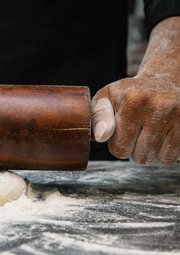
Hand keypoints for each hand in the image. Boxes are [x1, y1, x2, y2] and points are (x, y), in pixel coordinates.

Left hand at [92, 17, 179, 164]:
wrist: (162, 81)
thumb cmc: (128, 94)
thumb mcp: (105, 98)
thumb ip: (98, 117)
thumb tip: (101, 137)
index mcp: (132, 102)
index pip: (120, 148)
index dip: (117, 146)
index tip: (120, 133)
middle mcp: (157, 107)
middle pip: (139, 156)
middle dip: (133, 150)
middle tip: (135, 132)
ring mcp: (177, 115)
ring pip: (157, 158)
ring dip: (149, 151)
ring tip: (148, 132)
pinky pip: (173, 157)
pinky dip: (164, 152)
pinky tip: (161, 135)